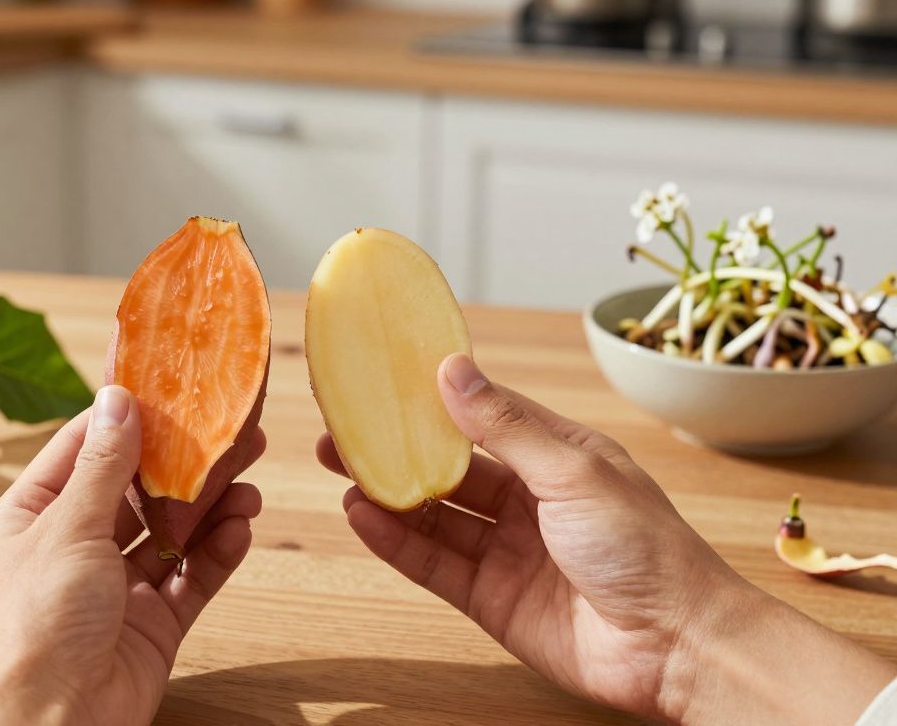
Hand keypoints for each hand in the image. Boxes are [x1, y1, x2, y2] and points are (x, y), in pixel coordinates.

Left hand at [0, 385, 263, 725]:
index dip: (129, 419)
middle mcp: (75, 546)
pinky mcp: (152, 622)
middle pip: (138, 489)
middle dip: (186, 463)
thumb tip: (117, 400)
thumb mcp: (67, 529)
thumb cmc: (37, 629)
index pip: (86, 449)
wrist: (54, 725)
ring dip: (210, 507)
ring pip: (172, 531)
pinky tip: (239, 530)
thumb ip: (102, 465)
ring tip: (248, 485)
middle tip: (235, 434)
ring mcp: (116, 586)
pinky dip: (217, 553)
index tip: (173, 389)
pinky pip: (191, 577)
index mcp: (35, 517)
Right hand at [318, 354, 895, 724]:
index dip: (436, 398)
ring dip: (388, 492)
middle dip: (398, 447)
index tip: (388, 377)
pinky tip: (361, 517)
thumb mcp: (572, 471)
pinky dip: (395, 541)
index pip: (484, 416)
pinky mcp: (491, 598)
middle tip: (346, 427)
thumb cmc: (646, 547)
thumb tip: (454, 370)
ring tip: (341, 468)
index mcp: (558, 457)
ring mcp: (508, 550)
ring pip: (434, 515)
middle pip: (449, 466)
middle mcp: (529, 500)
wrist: (675, 646)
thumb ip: (504, 426)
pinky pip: (433, 563)